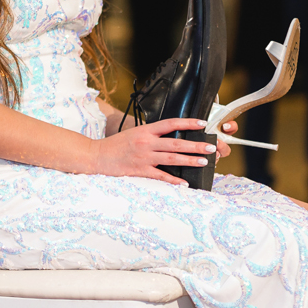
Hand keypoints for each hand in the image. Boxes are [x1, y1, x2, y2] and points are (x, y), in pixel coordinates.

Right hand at [88, 117, 225, 185]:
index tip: (202, 124)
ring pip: (171, 158)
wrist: (97, 156)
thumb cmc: (115, 145)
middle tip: (210, 147)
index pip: (170, 124)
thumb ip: (151, 135)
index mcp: (145, 131)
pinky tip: (184, 183)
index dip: (188, 123)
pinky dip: (173, 180)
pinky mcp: (139, 171)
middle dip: (195, 145)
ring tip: (204, 162)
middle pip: (176, 143)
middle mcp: (146, 142)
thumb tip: (170, 137)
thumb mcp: (134, 134)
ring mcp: (143, 157)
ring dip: (189, 160)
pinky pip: (160, 176)